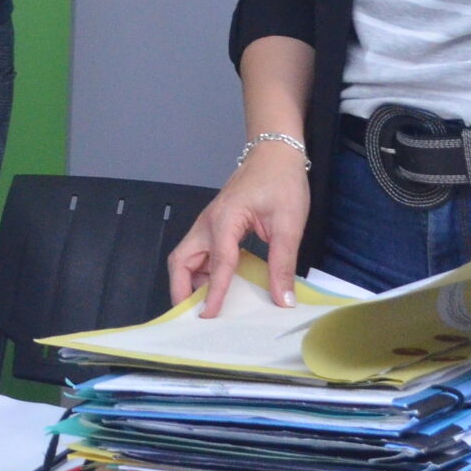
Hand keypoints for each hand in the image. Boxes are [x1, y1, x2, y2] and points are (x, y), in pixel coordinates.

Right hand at [168, 141, 311, 315]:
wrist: (275, 154)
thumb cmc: (281, 182)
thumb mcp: (289, 224)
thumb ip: (282, 264)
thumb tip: (282, 299)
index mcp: (224, 219)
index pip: (218, 263)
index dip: (215, 292)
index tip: (210, 316)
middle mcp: (208, 222)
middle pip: (181, 260)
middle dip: (182, 289)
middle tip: (193, 316)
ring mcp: (209, 223)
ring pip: (187, 258)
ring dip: (191, 282)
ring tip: (207, 306)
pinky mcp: (216, 226)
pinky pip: (202, 254)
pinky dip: (205, 273)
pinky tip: (220, 286)